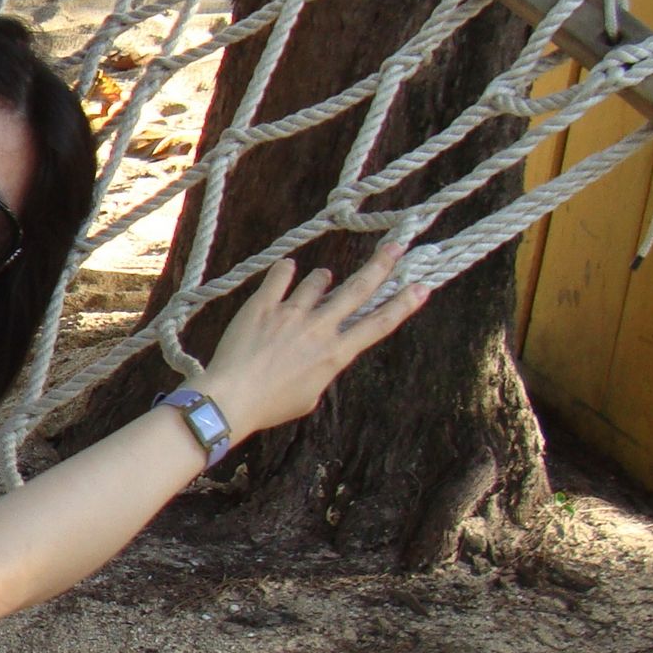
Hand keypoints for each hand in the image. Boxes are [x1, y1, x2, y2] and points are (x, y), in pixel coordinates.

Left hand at [189, 246, 428, 438]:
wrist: (231, 399)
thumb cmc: (270, 406)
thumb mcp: (311, 395)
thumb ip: (322, 368)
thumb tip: (324, 352)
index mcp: (336, 353)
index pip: (379, 324)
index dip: (403, 304)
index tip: (422, 286)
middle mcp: (319, 328)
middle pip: (357, 290)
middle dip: (380, 266)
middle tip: (395, 246)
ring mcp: (291, 313)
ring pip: (318, 282)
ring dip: (323, 278)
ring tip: (323, 278)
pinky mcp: (262, 306)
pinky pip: (279, 277)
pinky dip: (286, 270)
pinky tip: (288, 267)